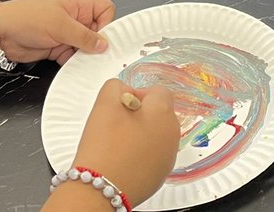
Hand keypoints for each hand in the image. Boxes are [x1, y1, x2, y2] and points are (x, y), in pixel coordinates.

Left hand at [0, 0, 115, 65]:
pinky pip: (74, 58)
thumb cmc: (31, 19)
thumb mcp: (61, 25)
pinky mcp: (57, 49)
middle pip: (98, 31)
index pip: (105, 9)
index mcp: (79, 6)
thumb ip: (85, 37)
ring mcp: (66, 35)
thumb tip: (105, 45)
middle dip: (100, 44)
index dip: (108, 22)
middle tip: (101, 59)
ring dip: (88, 57)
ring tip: (89, 68)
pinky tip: (76, 72)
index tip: (102, 38)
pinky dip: (76, 65)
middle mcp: (75, 19)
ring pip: (87, 47)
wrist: (0, 33)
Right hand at [72, 80, 178, 207]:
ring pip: (157, 136)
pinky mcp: (161, 175)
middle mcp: (172, 133)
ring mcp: (169, 156)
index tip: (120, 107)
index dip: (137, 96)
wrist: (101, 187)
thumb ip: (117, 87)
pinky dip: (142, 156)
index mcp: (163, 111)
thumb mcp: (105, 102)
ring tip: (119, 145)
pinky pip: (154, 157)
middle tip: (117, 126)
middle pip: (159, 114)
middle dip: (141, 116)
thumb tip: (126, 93)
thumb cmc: (104, 144)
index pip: (157, 92)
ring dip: (142, 135)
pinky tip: (124, 161)